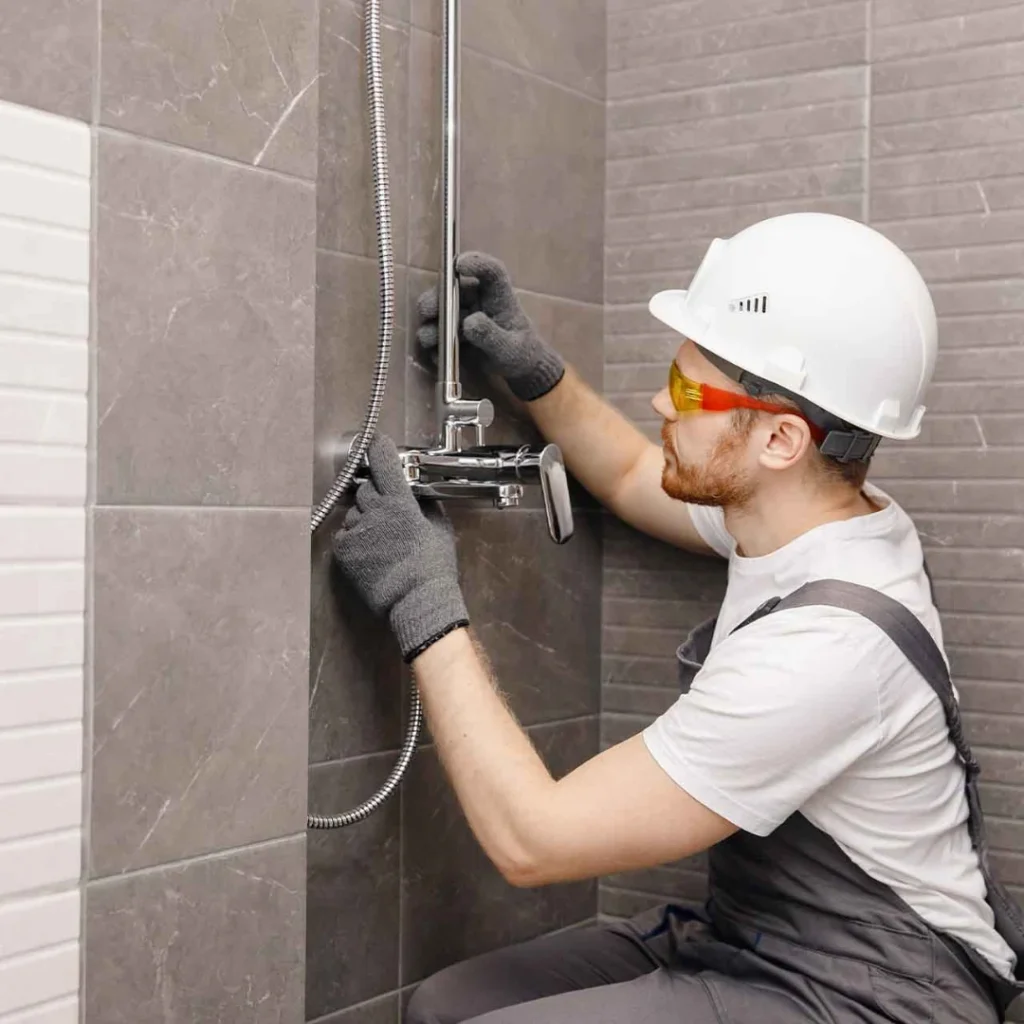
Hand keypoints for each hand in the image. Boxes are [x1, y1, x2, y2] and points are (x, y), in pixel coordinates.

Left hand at [332, 435, 468, 661]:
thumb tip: (418, 492)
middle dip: (375, 495)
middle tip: (386, 513)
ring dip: (364, 520)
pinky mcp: (343, 550)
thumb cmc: (433, 568)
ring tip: (380, 541)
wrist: (416, 602)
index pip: (385, 465)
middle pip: (366, 489)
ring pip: (354, 513)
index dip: (379, 450)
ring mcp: (356, 532)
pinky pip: (344, 534)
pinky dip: (353, 539)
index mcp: (401, 505)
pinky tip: (369, 552)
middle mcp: (375, 513)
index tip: (376, 443)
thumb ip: (428, 506)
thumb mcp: (441, 530)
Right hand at [416, 251, 565, 400]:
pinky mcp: (452, 335)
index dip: (476, 264)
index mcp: (499, 297)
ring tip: (430, 339)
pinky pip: (437, 337)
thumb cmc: (521, 354)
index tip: (458, 266)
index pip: (491, 272)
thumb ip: (491, 336)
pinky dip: (433, 346)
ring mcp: (462, 317)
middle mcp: (477, 301)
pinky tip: (438, 358)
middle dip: (436, 298)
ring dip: (430, 324)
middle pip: (453, 290)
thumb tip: (469, 322)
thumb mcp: (511, 349)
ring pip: (439, 312)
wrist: (518, 373)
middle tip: (426, 310)